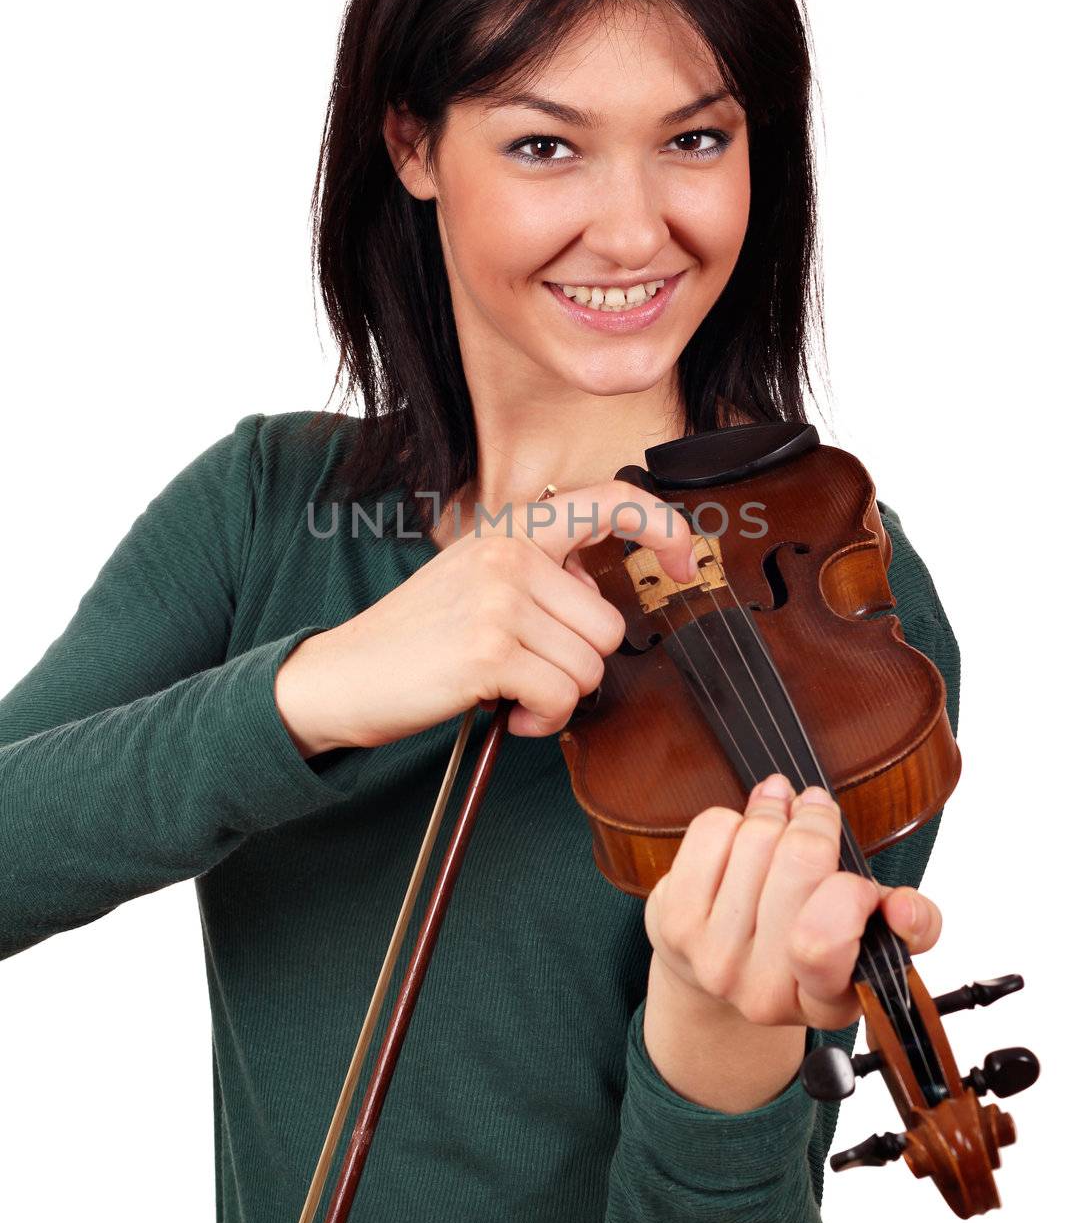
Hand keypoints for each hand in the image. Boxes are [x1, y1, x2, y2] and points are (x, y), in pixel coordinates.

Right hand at [274, 479, 696, 753]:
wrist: (341, 677)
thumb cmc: (417, 639)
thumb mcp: (479, 580)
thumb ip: (541, 574)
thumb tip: (600, 593)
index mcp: (512, 530)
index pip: (610, 501)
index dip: (663, 527)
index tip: (684, 561)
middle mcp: (508, 554)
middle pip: (608, 623)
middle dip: (581, 665)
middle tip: (532, 674)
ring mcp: (499, 599)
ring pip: (590, 666)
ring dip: (560, 698)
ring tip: (513, 694)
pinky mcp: (489, 650)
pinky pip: (562, 697)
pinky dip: (542, 721)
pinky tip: (508, 714)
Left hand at [644, 773, 942, 1033]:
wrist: (715, 970)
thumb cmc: (804, 940)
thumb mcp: (866, 945)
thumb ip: (909, 925)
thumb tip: (903, 906)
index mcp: (824, 1002)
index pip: (828, 942)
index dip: (851, 895)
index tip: (861, 878)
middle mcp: (762, 992)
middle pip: (799, 862)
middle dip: (815, 822)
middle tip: (816, 810)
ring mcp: (712, 958)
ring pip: (758, 837)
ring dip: (773, 813)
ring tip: (779, 817)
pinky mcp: (674, 922)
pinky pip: (714, 829)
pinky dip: (732, 818)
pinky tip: (739, 837)